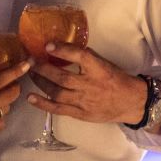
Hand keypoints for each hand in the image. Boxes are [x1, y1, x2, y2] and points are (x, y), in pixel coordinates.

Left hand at [28, 41, 151, 125]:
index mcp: (99, 69)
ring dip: (40, 83)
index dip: (63, 51)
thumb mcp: (104, 63)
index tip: (47, 45)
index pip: (80, 57)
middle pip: (62, 77)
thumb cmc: (116, 79)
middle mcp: (90, 85)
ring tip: (29, 74)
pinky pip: (59, 109)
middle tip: (30, 60)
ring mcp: (84, 101)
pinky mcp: (80, 114)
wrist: (131, 102)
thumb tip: (62, 48)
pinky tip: (31, 97)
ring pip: (57, 92)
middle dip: (43, 68)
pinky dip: (43, 104)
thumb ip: (86, 57)